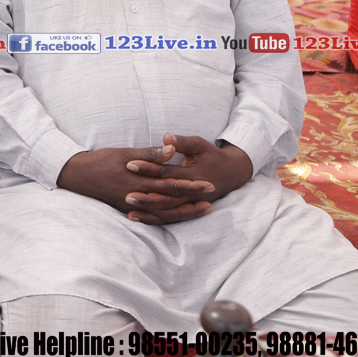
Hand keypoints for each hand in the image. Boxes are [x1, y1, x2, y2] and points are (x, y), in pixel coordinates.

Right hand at [57, 142, 216, 224]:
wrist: (77, 175)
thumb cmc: (101, 161)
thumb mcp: (124, 153)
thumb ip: (149, 154)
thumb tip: (171, 150)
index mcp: (139, 181)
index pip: (171, 185)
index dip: (191, 185)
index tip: (209, 184)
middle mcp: (138, 197)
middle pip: (171, 201)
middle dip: (192, 200)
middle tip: (212, 199)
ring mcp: (133, 206)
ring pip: (164, 212)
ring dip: (184, 212)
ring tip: (201, 209)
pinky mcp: (127, 209)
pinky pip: (152, 217)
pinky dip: (166, 217)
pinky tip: (176, 217)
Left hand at [123, 133, 253, 223]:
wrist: (231, 173)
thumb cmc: (211, 155)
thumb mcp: (199, 145)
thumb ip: (182, 142)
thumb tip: (167, 137)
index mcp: (194, 176)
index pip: (167, 173)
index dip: (148, 168)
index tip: (129, 164)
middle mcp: (192, 193)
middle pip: (166, 197)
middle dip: (146, 196)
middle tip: (126, 194)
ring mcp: (190, 203)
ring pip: (168, 211)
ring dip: (149, 212)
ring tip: (128, 211)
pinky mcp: (187, 208)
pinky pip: (169, 217)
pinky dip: (153, 219)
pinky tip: (135, 217)